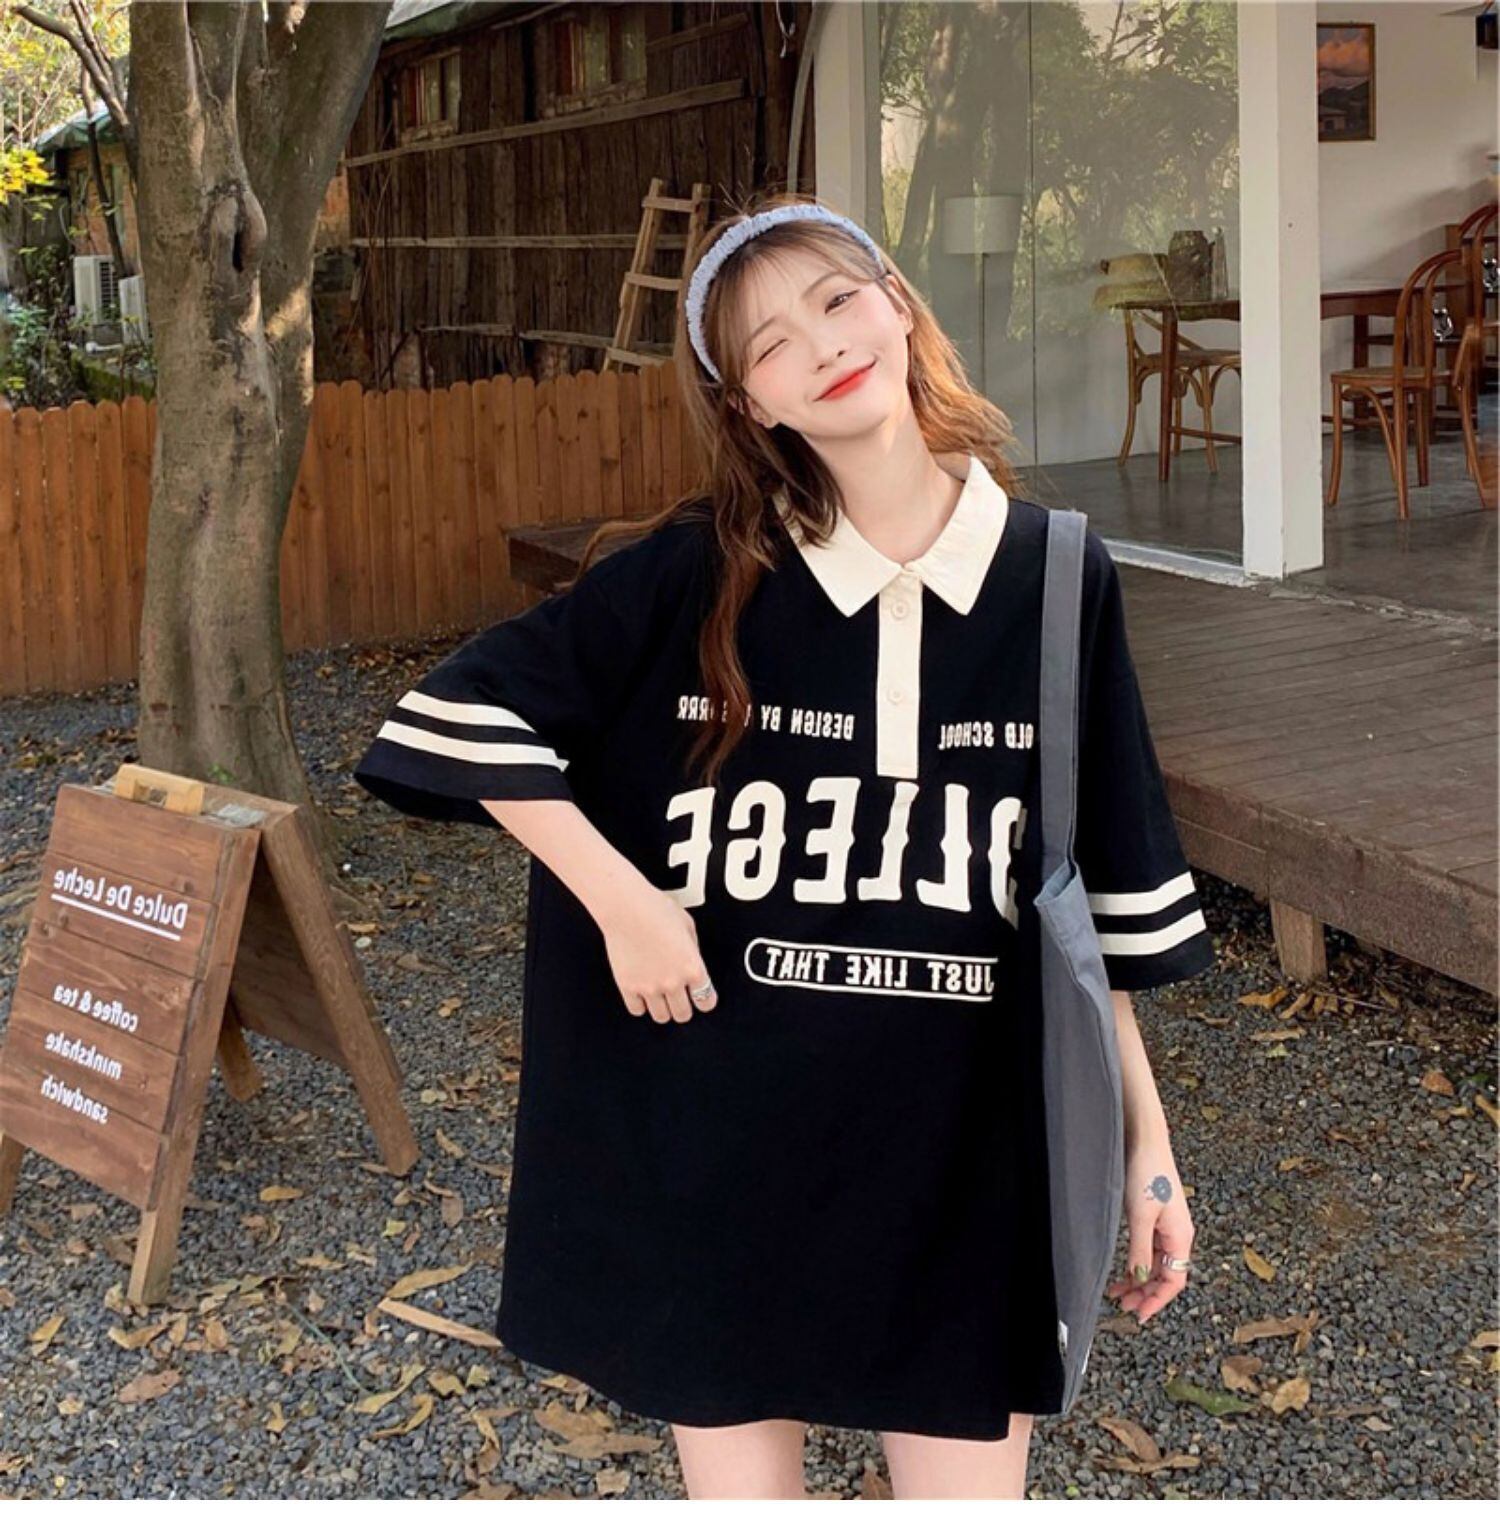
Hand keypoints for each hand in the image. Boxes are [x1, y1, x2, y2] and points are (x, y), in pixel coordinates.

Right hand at [599, 886, 717, 1024]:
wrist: (626, 908)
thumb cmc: (655, 909)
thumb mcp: (688, 926)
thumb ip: (693, 949)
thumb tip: (692, 959)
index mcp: (692, 967)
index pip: (706, 1001)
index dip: (705, 1001)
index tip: (702, 999)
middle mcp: (673, 981)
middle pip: (683, 1014)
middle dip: (683, 1007)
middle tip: (680, 1000)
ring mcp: (649, 987)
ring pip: (661, 1017)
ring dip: (663, 1009)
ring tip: (660, 998)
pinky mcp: (628, 986)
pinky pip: (637, 1010)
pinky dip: (640, 1004)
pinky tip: (642, 994)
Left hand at [1104, 1142, 1193, 1323]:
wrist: (1145, 1140)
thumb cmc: (1147, 1172)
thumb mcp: (1140, 1216)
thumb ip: (1141, 1249)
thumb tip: (1141, 1279)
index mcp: (1181, 1237)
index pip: (1174, 1281)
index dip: (1157, 1300)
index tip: (1139, 1315)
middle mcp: (1178, 1234)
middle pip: (1165, 1275)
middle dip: (1145, 1293)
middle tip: (1123, 1306)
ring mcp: (1166, 1225)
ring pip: (1155, 1263)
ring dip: (1139, 1279)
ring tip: (1118, 1293)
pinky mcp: (1154, 1216)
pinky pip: (1148, 1248)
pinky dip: (1136, 1261)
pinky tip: (1123, 1269)